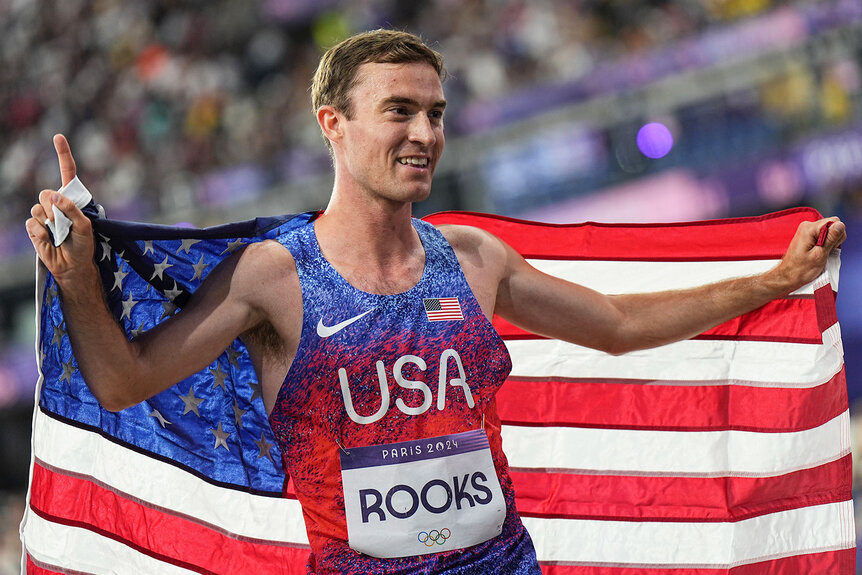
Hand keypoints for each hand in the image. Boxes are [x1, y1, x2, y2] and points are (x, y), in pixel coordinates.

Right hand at [25, 134, 95, 284]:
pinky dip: (41, 233)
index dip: (63, 154)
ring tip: (60, 235)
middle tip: (65, 224)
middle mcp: (56, 204)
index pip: (68, 172)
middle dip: (55, 208)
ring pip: (38, 208)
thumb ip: (72, 209)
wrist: (73, 265)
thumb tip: (55, 196)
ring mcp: (44, 215)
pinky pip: (32, 223)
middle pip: (46, 193)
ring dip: (50, 223)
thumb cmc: (84, 245)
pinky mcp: (34, 227)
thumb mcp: (85, 226)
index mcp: (72, 199)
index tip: (58, 136)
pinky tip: (49, 240)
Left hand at [773, 217, 845, 291]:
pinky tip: (818, 254)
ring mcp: (807, 231)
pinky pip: (824, 237)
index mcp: (809, 228)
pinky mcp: (808, 237)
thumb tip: (840, 225)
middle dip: (834, 239)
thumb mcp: (820, 254)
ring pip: (830, 232)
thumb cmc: (800, 270)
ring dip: (829, 244)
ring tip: (820, 254)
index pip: (835, 222)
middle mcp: (807, 226)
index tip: (829, 247)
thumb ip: (831, 238)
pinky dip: (825, 245)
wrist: (787, 276)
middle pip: (833, 226)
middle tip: (824, 253)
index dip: (837, 235)